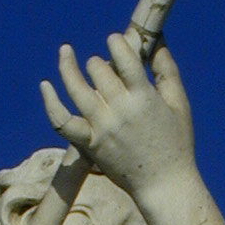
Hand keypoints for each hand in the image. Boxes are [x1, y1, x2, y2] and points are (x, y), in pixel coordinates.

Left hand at [41, 33, 194, 202]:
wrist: (163, 186)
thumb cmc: (176, 144)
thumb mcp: (179, 103)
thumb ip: (166, 68)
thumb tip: (155, 37)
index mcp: (143, 98)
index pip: (123, 56)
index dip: (117, 42)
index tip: (116, 41)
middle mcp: (119, 111)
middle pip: (98, 70)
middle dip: (101, 63)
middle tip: (108, 69)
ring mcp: (101, 128)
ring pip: (75, 88)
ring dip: (68, 66)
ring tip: (65, 52)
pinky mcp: (89, 145)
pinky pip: (62, 122)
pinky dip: (51, 103)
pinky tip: (45, 85)